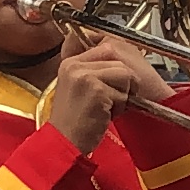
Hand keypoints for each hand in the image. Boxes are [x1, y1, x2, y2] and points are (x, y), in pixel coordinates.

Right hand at [44, 32, 168, 151]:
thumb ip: (93, 71)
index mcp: (70, 62)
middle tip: (113, 99)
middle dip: (124, 82)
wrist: (65, 142)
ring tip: (106, 108)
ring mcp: (85, 76)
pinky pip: (123, 94)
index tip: (115, 83)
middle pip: (118, 61)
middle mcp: (75, 65)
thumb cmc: (74, 120)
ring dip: (122, 96)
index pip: (106, 47)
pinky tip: (104, 115)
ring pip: (124, 75)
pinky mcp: (96, 90)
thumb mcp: (77, 88)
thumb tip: (119, 61)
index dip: (118, 66)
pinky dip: (119, 108)